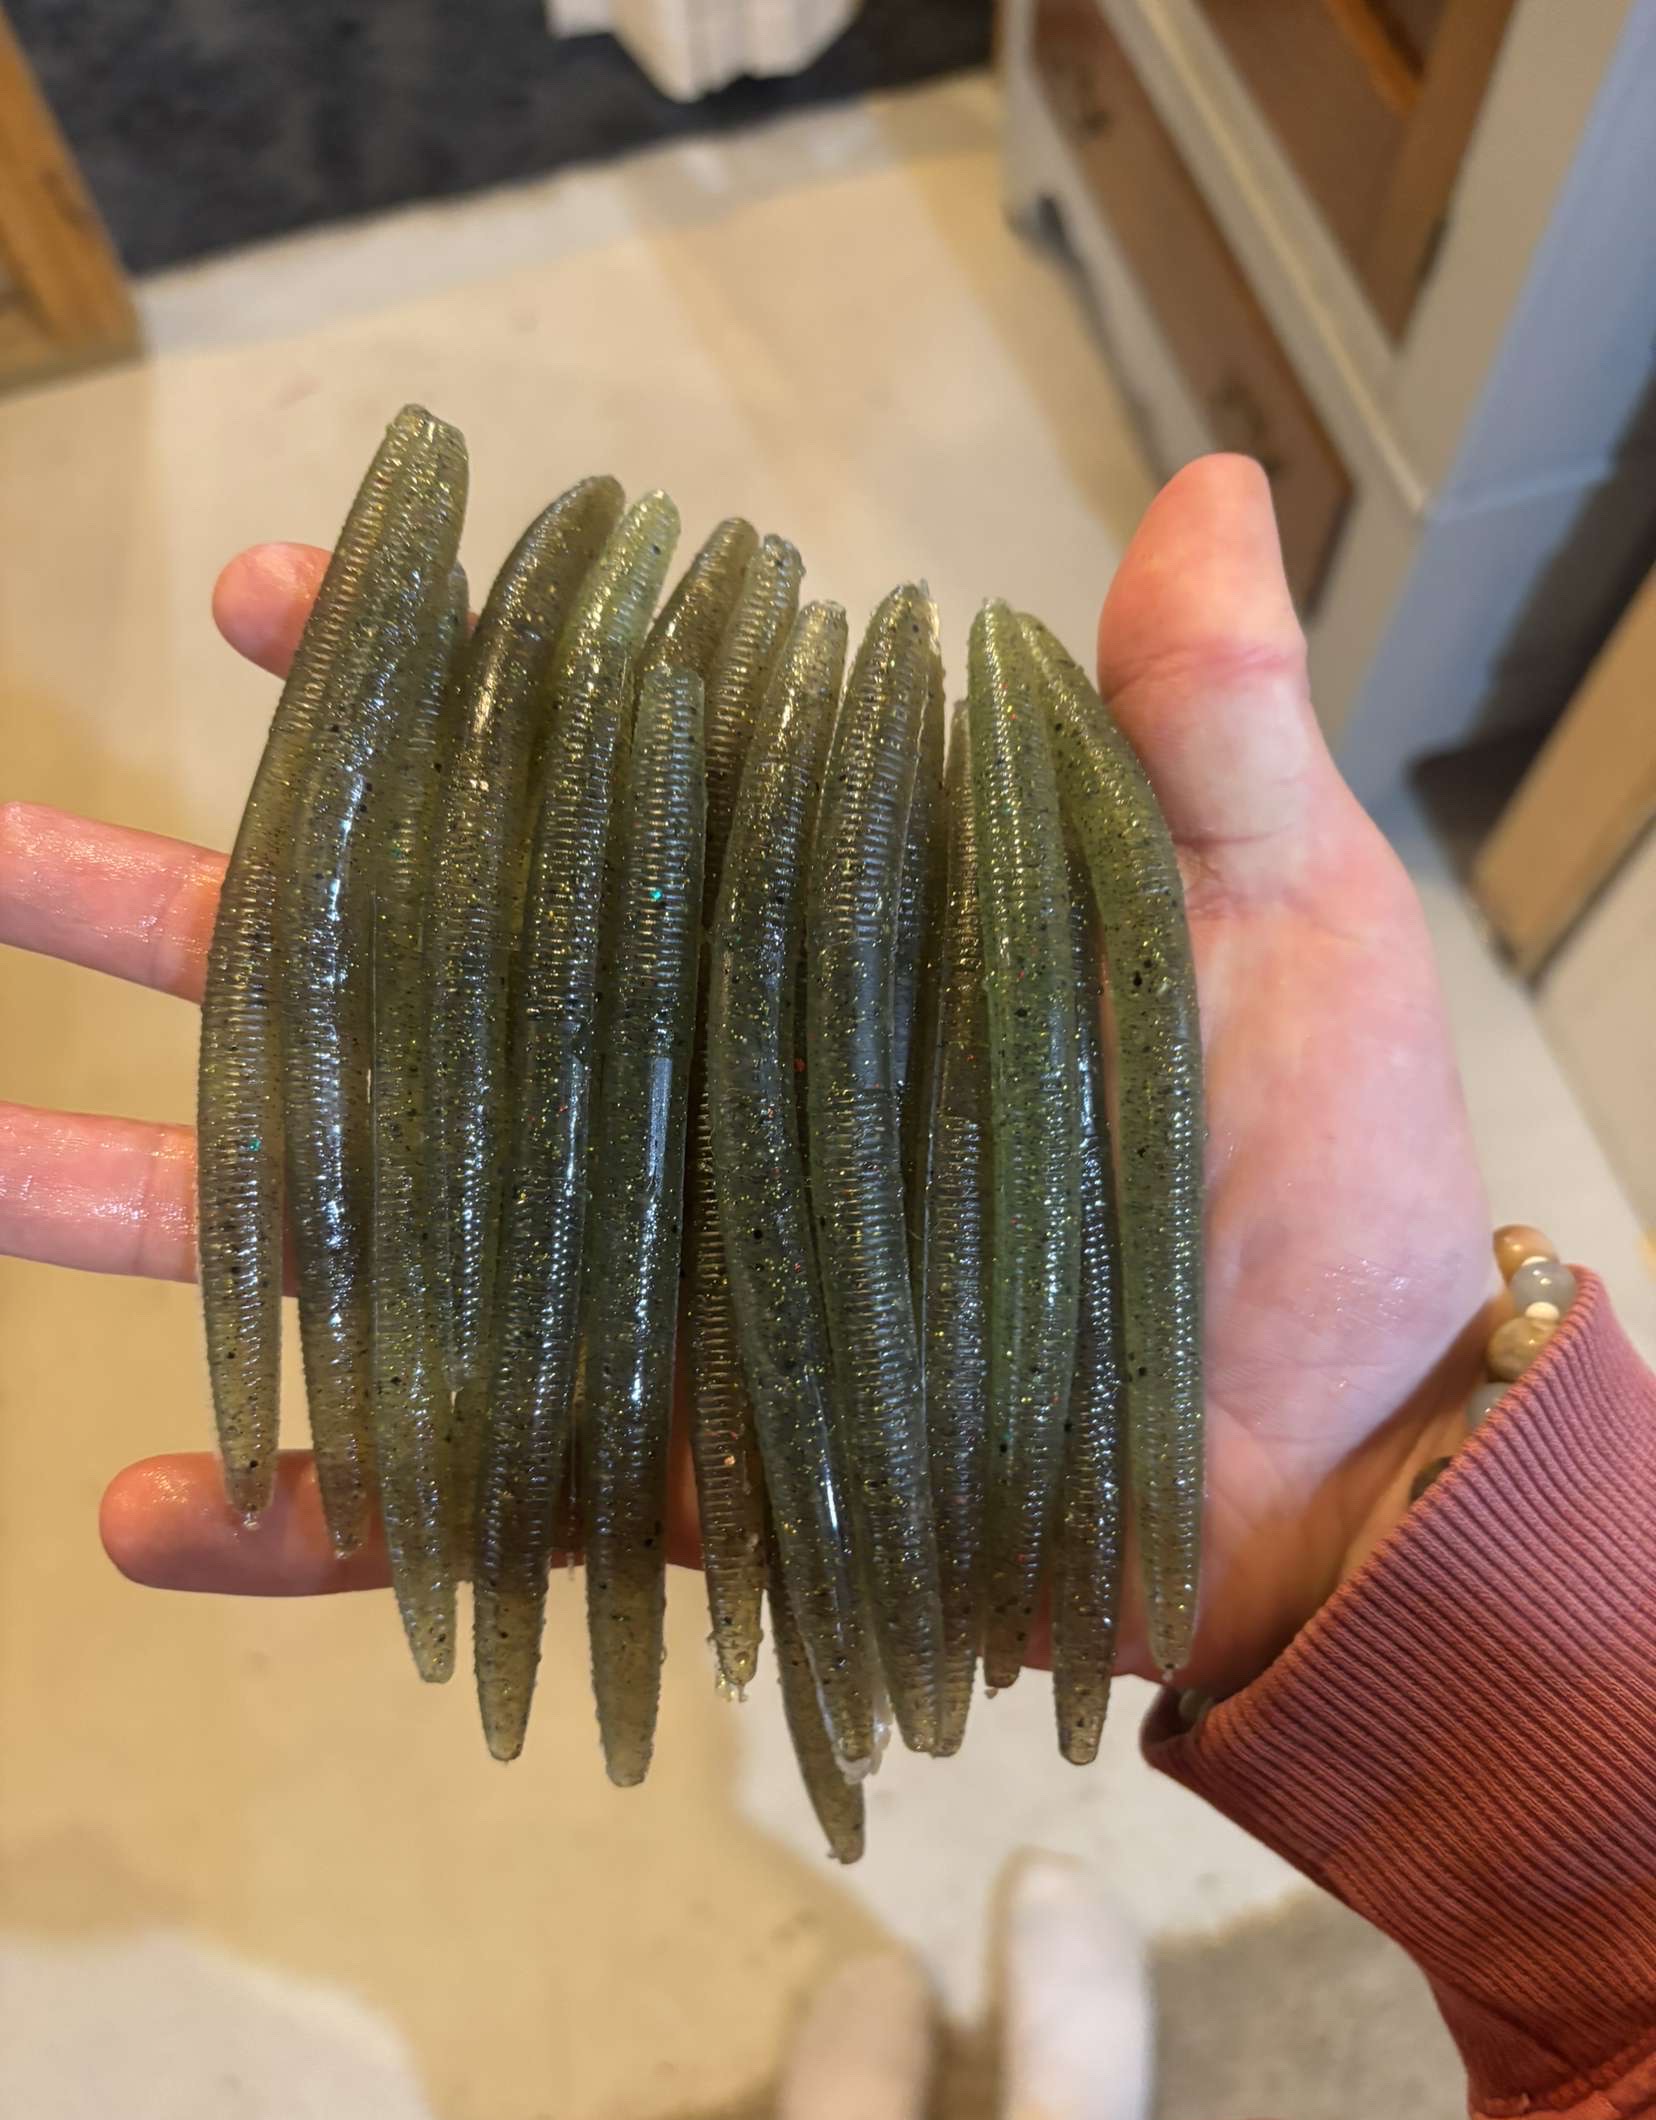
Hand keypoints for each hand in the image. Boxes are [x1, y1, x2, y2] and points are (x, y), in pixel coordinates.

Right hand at [0, 458, 1491, 1689]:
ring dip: (149, 1206)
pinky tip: (144, 1513)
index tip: (269, 604)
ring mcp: (648, 1289)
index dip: (409, 689)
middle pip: (392, 991)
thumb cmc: (1315, 1188)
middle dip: (171, 919)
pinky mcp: (660, 1475)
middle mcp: (676, 1097)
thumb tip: (1199, 493)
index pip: (559, 788)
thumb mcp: (1279, 928)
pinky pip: (452, 1500)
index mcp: (786, 939)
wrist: (1335, 1468)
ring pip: (362, 1233)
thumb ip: (1200, 739)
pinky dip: (304, 1518)